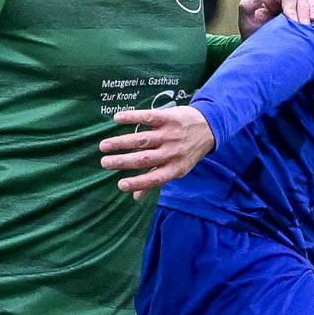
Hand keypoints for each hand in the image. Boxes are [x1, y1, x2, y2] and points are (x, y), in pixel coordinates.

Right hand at [99, 106, 214, 198]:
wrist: (209, 126)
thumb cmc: (188, 151)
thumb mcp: (177, 168)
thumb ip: (155, 180)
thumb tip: (135, 197)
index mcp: (175, 168)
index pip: (154, 179)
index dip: (137, 183)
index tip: (120, 185)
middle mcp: (172, 152)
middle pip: (144, 159)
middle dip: (123, 162)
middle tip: (104, 163)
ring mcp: (170, 134)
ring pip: (142, 140)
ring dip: (122, 142)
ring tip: (104, 145)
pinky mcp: (168, 118)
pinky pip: (148, 117)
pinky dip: (132, 118)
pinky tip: (117, 119)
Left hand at [237, 0, 313, 39]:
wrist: (262, 50)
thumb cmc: (253, 34)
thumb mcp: (246, 20)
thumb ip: (248, 5)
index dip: (291, 8)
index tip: (294, 22)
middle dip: (303, 13)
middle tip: (304, 29)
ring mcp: (296, 4)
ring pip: (310, 0)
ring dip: (313, 13)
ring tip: (312, 27)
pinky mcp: (306, 12)